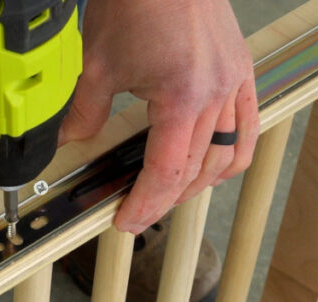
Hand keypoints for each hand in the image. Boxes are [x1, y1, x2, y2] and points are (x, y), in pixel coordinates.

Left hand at [60, 0, 258, 233]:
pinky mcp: (242, 69)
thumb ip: (85, 113)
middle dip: (165, 200)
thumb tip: (70, 142)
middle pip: (196, 172)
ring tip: (169, 193)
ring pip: (228, 156)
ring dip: (199, 183)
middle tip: (138, 212)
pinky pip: (248, 126)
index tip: (127, 221)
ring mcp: (234, 82)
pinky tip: (209, 164)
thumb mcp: (97, 64)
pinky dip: (230, 153)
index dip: (145, 204)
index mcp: (183, 99)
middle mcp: (216, 95)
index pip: (167, 174)